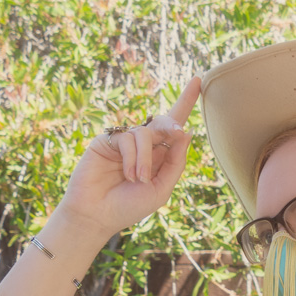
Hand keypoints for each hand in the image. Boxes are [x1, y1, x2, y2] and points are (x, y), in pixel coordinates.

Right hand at [59, 75, 201, 237]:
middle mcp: (144, 145)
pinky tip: (127, 174)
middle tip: (176, 133)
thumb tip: (186, 133)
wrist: (97, 215)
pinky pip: (128, 138)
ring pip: (145, 133)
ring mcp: (125, 141)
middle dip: (171, 126)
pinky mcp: (107, 140)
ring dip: (146, 158)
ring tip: (137, 179)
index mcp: (160, 156)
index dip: (185, 102)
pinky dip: (132, 157)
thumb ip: (175, 163)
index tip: (198, 80)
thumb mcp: (161, 188)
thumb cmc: (128, 206)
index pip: (175, 126)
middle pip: (164, 121)